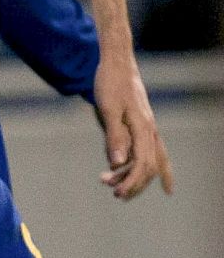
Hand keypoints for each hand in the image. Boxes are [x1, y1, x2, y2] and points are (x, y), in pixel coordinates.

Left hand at [92, 55, 174, 198]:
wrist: (117, 62)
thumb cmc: (109, 83)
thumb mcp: (107, 109)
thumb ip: (114, 137)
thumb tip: (118, 164)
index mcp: (143, 128)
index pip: (143, 164)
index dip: (132, 181)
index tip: (116, 192)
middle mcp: (150, 130)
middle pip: (150, 166)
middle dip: (134, 183)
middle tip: (115, 194)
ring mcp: (148, 127)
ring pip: (150, 160)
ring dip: (133, 175)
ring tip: (110, 183)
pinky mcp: (142, 124)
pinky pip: (151, 150)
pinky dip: (147, 166)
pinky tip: (135, 174)